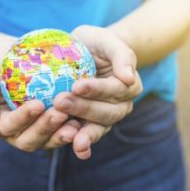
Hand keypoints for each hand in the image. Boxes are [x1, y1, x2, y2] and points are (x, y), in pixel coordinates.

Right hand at [0, 40, 80, 151]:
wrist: (13, 53)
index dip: (23, 118)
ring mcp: (39, 129)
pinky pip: (65, 130)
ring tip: (75, 124)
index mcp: (1, 124)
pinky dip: (75, 129)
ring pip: (49, 139)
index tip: (37, 104)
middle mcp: (20, 132)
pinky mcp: (56, 124)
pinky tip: (85, 120)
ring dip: (61, 133)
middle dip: (45, 128)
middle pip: (31, 139)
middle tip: (59, 113)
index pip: (10, 126)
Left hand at [54, 25, 142, 159]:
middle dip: (83, 108)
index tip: (77, 86)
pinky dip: (83, 143)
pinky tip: (77, 149)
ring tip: (66, 131)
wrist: (84, 53)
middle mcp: (121, 105)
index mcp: (129, 85)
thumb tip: (129, 77)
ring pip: (98, 127)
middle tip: (60, 101)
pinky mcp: (90, 125)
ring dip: (83, 130)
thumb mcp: (108, 40)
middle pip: (107, 112)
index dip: (97, 90)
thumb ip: (122, 55)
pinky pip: (89, 136)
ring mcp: (106, 118)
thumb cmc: (97, 43)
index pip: (115, 89)